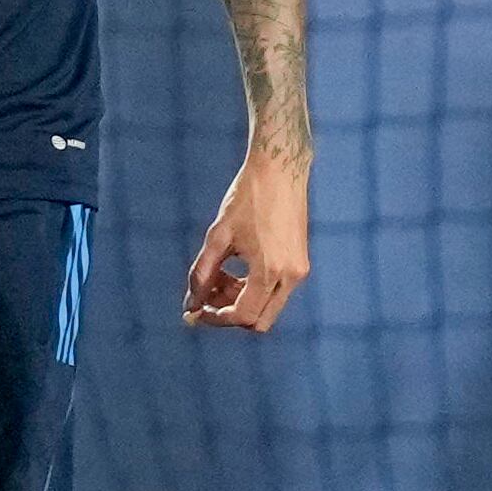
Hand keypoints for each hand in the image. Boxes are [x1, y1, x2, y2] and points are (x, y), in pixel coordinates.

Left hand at [186, 149, 309, 332]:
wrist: (280, 170)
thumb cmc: (247, 197)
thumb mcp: (218, 236)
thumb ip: (202, 273)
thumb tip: (191, 304)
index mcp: (270, 270)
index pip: (243, 315)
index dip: (216, 318)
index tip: (196, 311)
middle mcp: (290, 276)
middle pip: (258, 320)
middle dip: (229, 313)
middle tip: (207, 294)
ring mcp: (299, 271)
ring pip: (266, 307)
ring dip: (239, 300)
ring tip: (217, 274)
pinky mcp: (300, 263)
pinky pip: (274, 291)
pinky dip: (252, 288)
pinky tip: (233, 268)